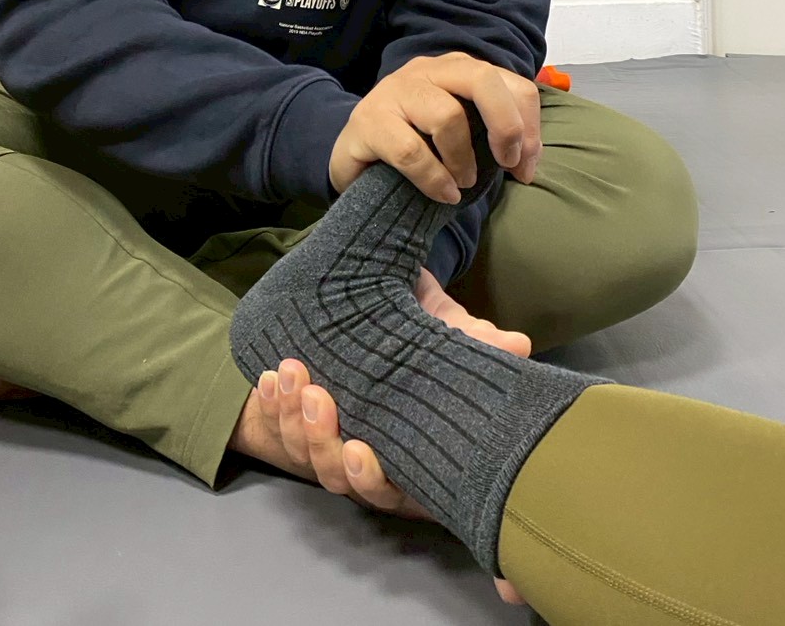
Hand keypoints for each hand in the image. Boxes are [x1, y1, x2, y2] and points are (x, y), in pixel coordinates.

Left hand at [250, 266, 531, 605]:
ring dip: (290, 418)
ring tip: (291, 374)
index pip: (390, 489)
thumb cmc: (423, 325)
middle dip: (322, 442)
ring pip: (301, 452)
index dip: (373, 480)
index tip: (362, 450)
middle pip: (336, 476)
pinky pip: (273, 424)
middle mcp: (368, 456)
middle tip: (319, 398)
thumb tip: (516, 345)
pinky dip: (268, 405)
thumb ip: (475, 343)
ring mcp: (328, 438)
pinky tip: (269, 379)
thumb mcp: (448, 329)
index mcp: (410, 455)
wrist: (379, 294)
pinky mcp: (296, 417)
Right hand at [329, 51, 540, 202]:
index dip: (529, 126)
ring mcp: (395, 91)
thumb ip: (493, 135)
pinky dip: (434, 178)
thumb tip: (529, 161)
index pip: (511, 83)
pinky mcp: (368, 121)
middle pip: (481, 80)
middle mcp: (428, 70)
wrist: (353, 154)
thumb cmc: (417, 144)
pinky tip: (443, 194)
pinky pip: (410, 151)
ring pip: (446, 115)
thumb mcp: (460, 132)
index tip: (525, 168)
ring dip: (463, 159)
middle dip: (505, 126)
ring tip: (463, 183)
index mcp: (457, 69)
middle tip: (506, 164)